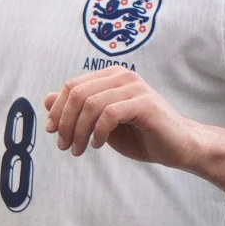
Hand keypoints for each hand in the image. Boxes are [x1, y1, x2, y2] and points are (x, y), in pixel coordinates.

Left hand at [43, 67, 204, 168]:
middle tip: (63, 145)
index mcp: (110, 76)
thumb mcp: (99, 122)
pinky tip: (97, 145)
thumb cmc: (139, 134)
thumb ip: (76, 109)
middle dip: (65, 122)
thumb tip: (46, 99)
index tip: (52, 131)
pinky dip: (97, 131)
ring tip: (78, 150)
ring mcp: (135, 87)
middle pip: (77, 94)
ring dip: (79, 131)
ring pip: (91, 104)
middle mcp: (122, 76)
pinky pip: (109, 114)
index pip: (71, 86)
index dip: (57, 109)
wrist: (178, 147)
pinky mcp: (145, 103)